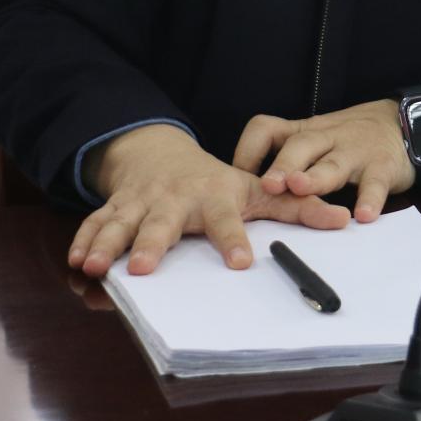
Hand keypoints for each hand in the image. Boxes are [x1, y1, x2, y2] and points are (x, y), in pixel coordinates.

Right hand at [67, 123, 350, 277]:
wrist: (161, 153)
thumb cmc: (215, 181)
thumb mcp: (257, 189)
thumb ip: (297, 206)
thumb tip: (344, 219)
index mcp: (213, 195)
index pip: (226, 218)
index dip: (233, 238)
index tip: (240, 262)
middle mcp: (175, 198)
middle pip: (163, 221)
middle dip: (152, 242)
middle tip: (146, 267)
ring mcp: (141, 202)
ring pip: (122, 222)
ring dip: (107, 243)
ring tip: (95, 267)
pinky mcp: (115, 207)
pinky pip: (96, 222)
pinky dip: (84, 238)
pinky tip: (76, 260)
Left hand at [232, 99, 414, 223]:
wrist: (404, 123)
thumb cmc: (350, 139)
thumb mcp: (315, 140)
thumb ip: (286, 160)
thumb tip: (242, 194)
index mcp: (304, 132)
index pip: (267, 130)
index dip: (249, 151)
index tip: (237, 177)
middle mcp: (327, 138)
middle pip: (300, 145)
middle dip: (282, 165)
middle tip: (267, 184)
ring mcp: (355, 151)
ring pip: (333, 164)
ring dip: (316, 177)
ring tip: (302, 189)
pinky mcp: (383, 167)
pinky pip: (375, 183)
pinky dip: (370, 199)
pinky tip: (364, 215)